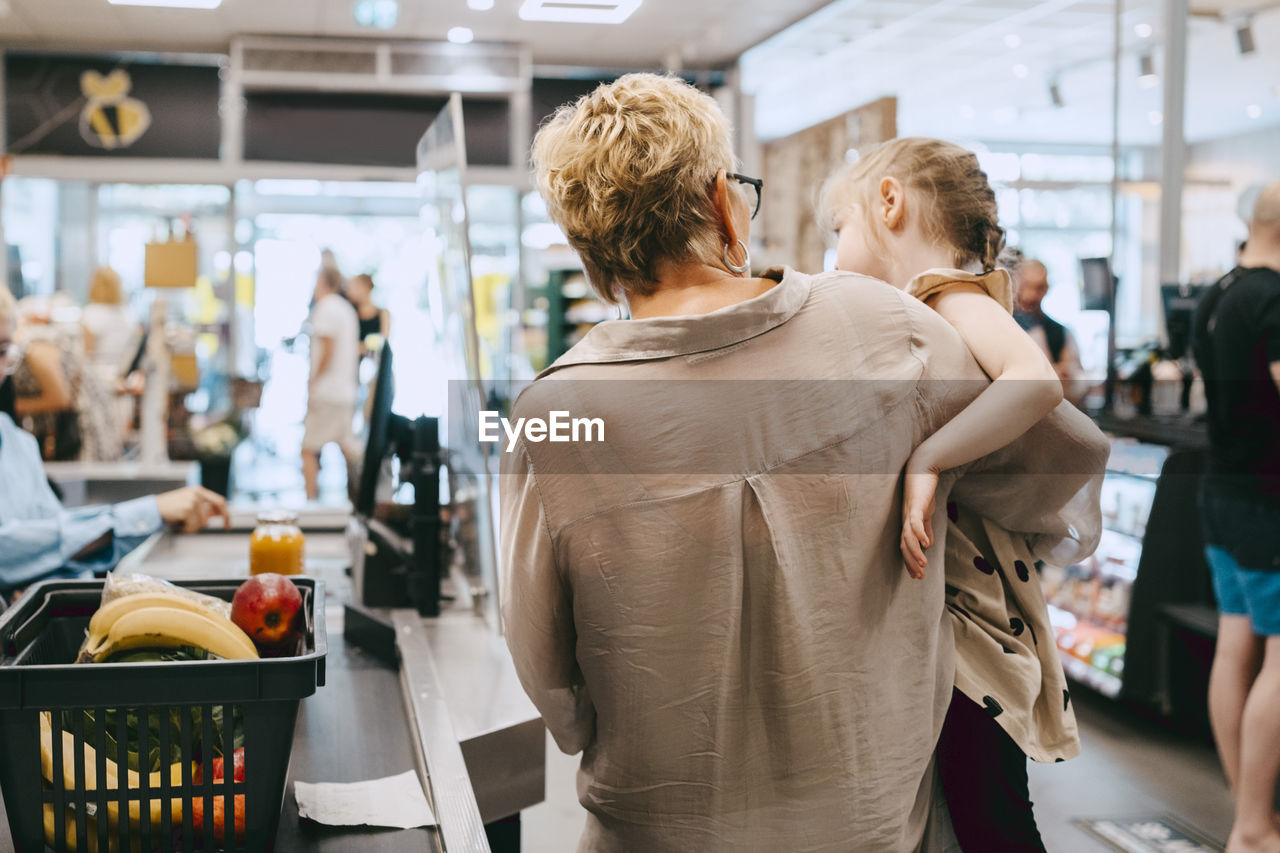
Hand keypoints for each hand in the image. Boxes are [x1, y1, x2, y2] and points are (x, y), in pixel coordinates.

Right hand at [155, 486, 230, 533]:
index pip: (220, 501)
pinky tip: (179, 524)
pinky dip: (187, 529)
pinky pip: (193, 526)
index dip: (226, 513)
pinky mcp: (187, 509)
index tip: (228, 523)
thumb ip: (204, 508)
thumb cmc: (171, 509)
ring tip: (182, 523)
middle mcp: (197, 494)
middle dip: (218, 521)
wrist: (153, 509)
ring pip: (203, 523)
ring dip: (193, 527)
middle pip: (216, 511)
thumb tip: (219, 514)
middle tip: (221, 528)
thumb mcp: (189, 505)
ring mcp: (192, 501)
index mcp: (199, 491)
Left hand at [900, 459, 938, 579]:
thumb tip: (928, 544)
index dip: (910, 562)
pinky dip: (919, 534)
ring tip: (924, 565)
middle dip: (911, 562)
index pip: (906, 547)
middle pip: (903, 545)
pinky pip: (915, 522)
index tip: (917, 576)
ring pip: (908, 537)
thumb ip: (925, 527)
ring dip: (914, 552)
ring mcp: (909, 513)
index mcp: (907, 524)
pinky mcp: (915, 505)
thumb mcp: (926, 512)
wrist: (923, 469)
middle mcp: (905, 520)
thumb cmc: (923, 491)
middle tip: (919, 576)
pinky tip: (926, 544)